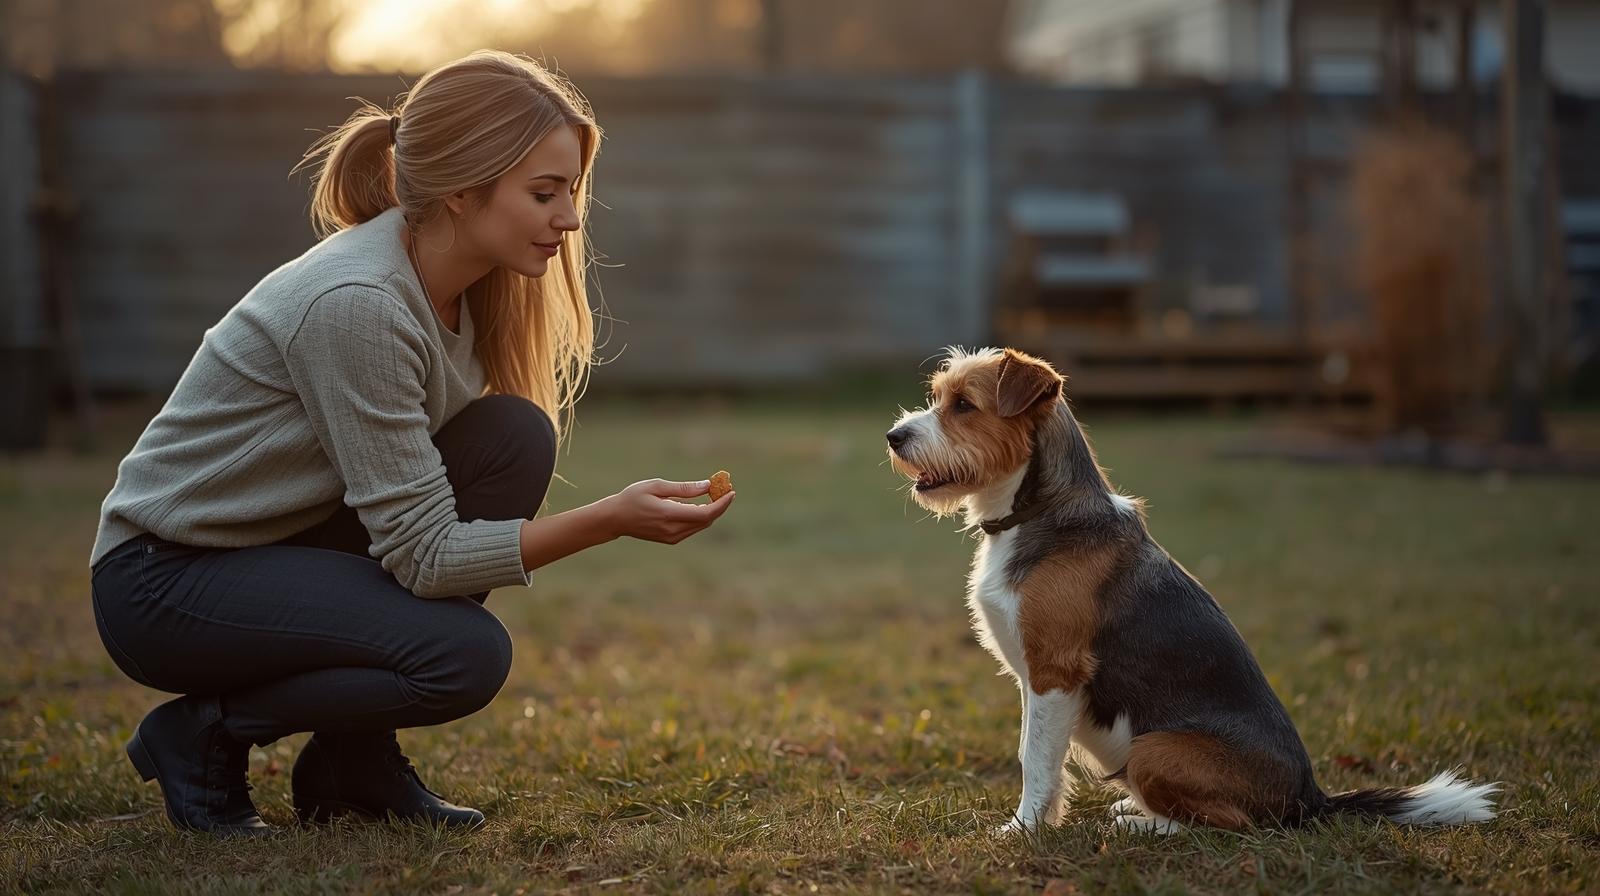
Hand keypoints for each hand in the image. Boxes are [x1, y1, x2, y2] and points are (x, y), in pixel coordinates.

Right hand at [601, 478, 734, 544]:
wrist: (615, 519)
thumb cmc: (633, 497)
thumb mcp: (656, 486)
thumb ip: (683, 488)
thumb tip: (707, 485)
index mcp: (669, 515)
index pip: (705, 514)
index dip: (721, 504)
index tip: (731, 492)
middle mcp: (673, 530)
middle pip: (707, 520)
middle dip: (719, 505)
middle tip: (724, 488)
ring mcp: (672, 537)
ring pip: (701, 525)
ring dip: (711, 510)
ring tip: (714, 493)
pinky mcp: (671, 539)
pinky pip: (693, 528)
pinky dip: (701, 516)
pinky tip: (700, 504)